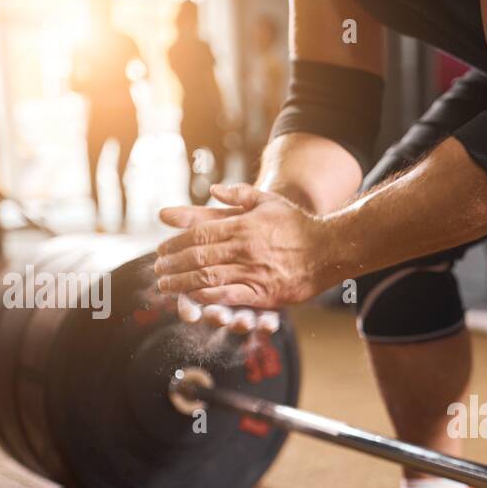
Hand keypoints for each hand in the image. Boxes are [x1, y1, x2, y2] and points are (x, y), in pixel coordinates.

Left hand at [154, 183, 332, 307]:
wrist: (329, 249)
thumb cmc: (297, 224)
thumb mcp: (268, 201)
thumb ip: (240, 194)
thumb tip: (214, 189)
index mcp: (243, 225)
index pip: (199, 234)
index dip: (176, 243)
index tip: (161, 250)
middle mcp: (245, 248)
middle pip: (198, 256)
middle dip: (172, 264)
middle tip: (157, 270)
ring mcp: (254, 272)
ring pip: (208, 277)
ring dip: (181, 283)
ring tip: (165, 286)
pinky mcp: (264, 293)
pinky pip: (228, 296)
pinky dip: (207, 297)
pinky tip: (192, 298)